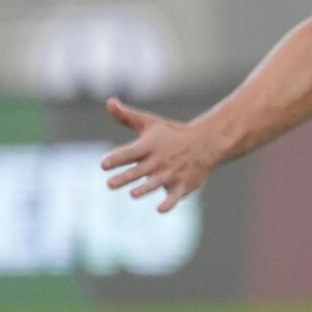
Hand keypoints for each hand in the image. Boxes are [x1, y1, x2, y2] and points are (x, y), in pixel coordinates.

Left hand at [101, 97, 218, 212]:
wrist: (207, 143)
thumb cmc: (172, 134)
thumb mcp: (150, 123)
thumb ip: (126, 117)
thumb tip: (109, 102)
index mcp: (149, 146)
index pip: (129, 153)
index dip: (116, 158)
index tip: (103, 164)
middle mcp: (159, 160)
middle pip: (139, 170)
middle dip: (125, 177)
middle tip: (110, 184)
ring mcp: (171, 173)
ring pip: (156, 183)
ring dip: (145, 189)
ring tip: (133, 194)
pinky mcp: (182, 185)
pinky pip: (174, 196)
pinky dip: (169, 203)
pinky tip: (160, 209)